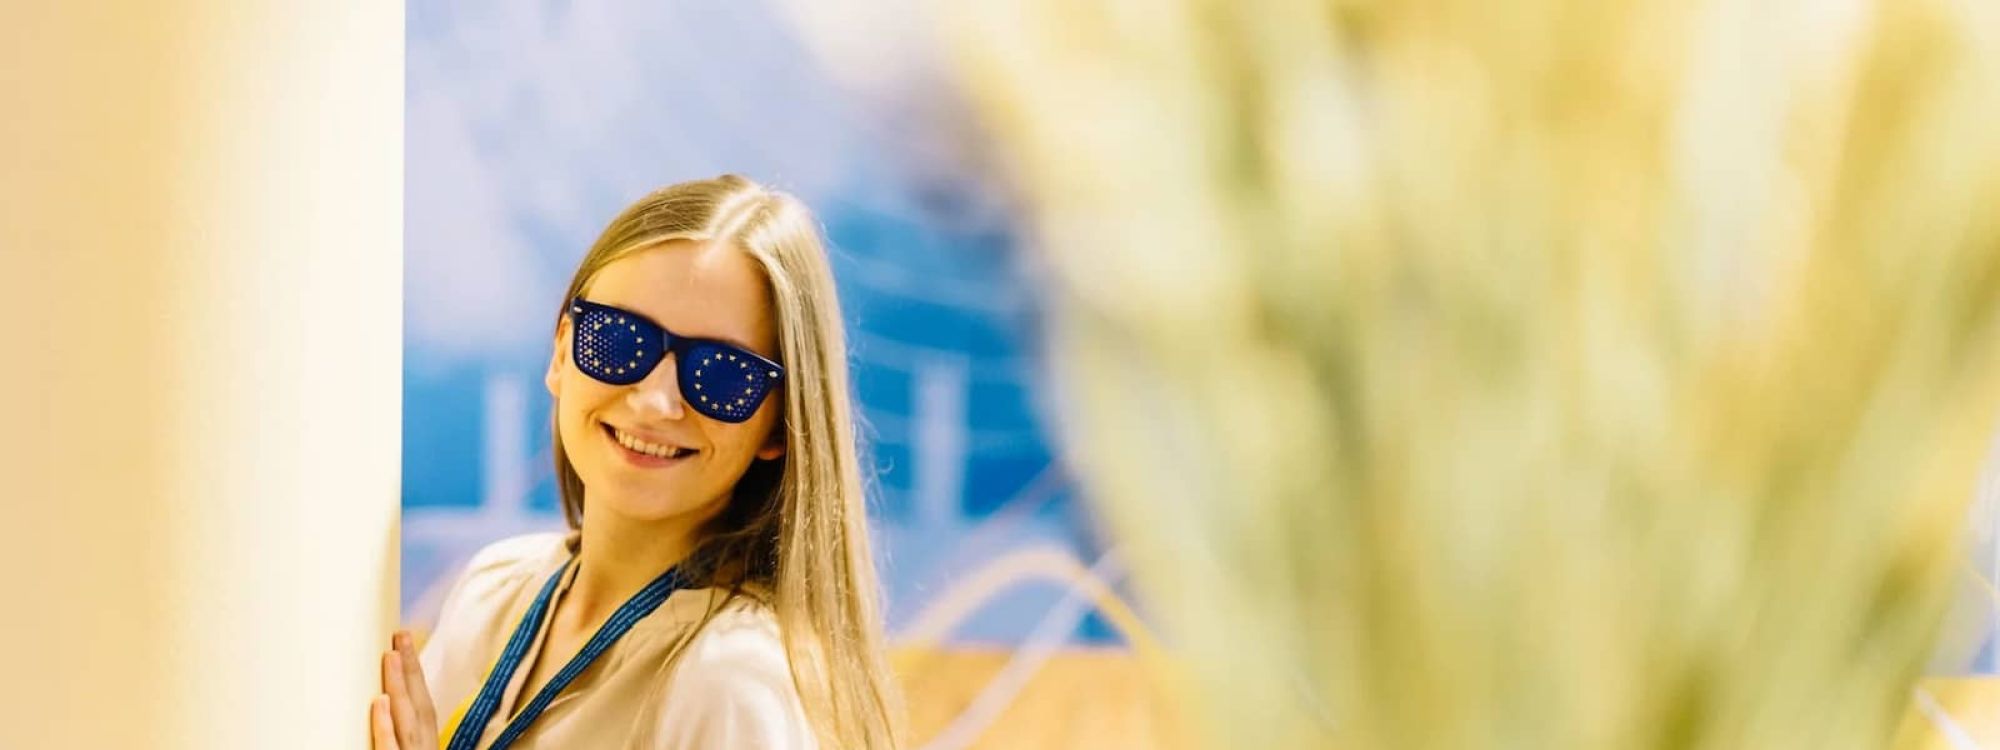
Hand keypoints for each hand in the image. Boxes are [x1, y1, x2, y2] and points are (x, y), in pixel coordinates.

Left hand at [371, 630, 440, 749]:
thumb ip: (401, 736)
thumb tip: (381, 704)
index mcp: (428, 743)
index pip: (424, 705)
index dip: (416, 675)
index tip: (405, 645)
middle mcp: (424, 747)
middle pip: (420, 704)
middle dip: (412, 668)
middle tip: (401, 634)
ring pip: (407, 718)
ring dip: (400, 685)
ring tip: (391, 654)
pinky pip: (389, 746)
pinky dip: (385, 724)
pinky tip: (380, 701)